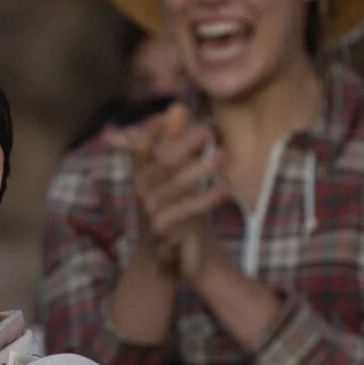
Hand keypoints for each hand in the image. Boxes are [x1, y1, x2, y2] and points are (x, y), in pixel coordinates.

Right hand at [102, 103, 228, 285]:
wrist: (160, 258)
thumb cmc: (168, 208)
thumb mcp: (170, 174)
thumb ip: (172, 141)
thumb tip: (177, 106)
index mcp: (140, 176)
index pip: (140, 151)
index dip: (151, 132)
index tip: (168, 114)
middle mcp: (141, 193)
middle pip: (160, 165)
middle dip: (182, 147)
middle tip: (207, 131)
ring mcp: (150, 213)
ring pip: (175, 187)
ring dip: (199, 170)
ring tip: (222, 155)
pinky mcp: (163, 231)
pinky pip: (185, 212)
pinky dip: (205, 199)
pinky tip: (223, 188)